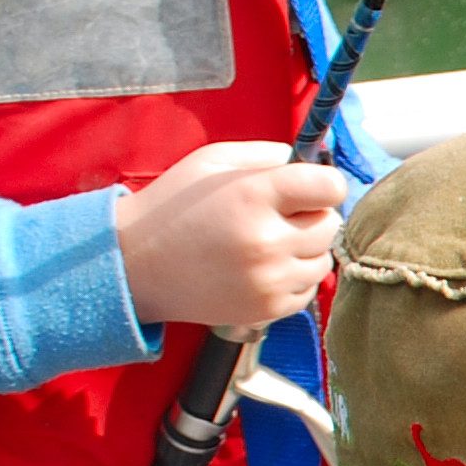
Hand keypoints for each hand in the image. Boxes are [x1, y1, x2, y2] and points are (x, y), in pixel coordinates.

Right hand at [116, 140, 344, 328]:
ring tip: (269, 242)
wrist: (135, 265)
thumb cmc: (173, 207)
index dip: (324, 184)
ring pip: (323, 260)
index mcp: (253, 195)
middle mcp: (266, 240)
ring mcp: (269, 280)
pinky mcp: (267, 309)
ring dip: (305, 249)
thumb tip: (311, 161)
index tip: (309, 187)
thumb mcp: (212, 162)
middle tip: (280, 215)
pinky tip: (263, 267)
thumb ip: (267, 156)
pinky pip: (308, 289)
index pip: (330, 186)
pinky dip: (294, 277)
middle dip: (312, 215)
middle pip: (329, 224)